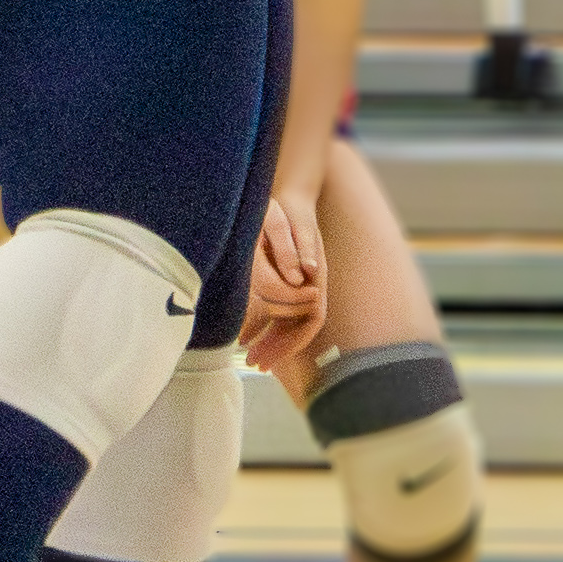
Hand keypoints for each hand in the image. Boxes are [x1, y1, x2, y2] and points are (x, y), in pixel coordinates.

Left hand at [240, 189, 326, 373]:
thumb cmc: (292, 210)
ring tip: (250, 356)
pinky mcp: (286, 282)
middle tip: (256, 365)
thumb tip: (306, 273)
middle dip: (278, 348)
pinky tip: (247, 334)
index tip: (268, 357)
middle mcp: (309, 286)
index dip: (290, 342)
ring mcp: (298, 286)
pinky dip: (265, 326)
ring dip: (271, 340)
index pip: (309, 321)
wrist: (291, 196)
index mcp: (314, 277)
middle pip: (298, 328)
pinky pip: (279, 312)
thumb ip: (300, 247)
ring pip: (288, 323)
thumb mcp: (295, 224)